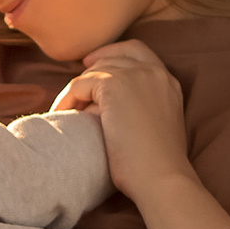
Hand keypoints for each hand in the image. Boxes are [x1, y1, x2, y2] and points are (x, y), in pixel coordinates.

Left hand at [57, 33, 194, 207]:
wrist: (161, 177)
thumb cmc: (157, 166)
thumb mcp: (158, 126)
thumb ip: (142, 106)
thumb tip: (102, 104)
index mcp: (168, 82)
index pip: (138, 51)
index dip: (112, 54)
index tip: (93, 65)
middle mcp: (154, 72)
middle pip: (113, 55)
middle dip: (92, 69)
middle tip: (75, 87)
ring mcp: (135, 75)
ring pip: (94, 71)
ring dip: (78, 89)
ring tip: (66, 109)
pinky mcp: (113, 85)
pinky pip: (79, 84)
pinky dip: (67, 98)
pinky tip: (61, 114)